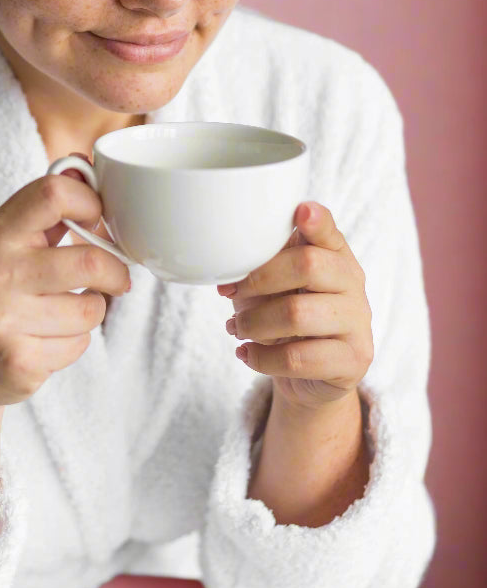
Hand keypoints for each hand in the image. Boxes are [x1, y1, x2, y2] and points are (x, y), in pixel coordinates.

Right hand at [0, 167, 131, 408]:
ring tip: (65, 314)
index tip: (99, 221)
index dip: (90, 202)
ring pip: (90, 308)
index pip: (52, 194)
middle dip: (114, 272)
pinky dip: (74, 344)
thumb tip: (86, 168)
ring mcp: (3, 320)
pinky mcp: (18, 361)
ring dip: (91, 312)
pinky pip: (79, 344)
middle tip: (116, 278)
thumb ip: (41, 212)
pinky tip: (47, 341)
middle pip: (88, 261)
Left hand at [217, 202, 373, 411]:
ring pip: (298, 314)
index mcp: (334, 255)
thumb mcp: (271, 285)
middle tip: (230, 294)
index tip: (301, 211)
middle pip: (308, 265)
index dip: (316, 221)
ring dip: (254, 323)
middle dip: (258, 280)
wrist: (306, 376)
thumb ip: (264, 263)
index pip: (328, 232)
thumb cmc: (283, 318)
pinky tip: (247, 353)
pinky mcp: (353, 361)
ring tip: (237, 328)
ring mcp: (358, 322)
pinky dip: (261, 358)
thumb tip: (230, 257)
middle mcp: (353, 283)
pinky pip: (298, 358)